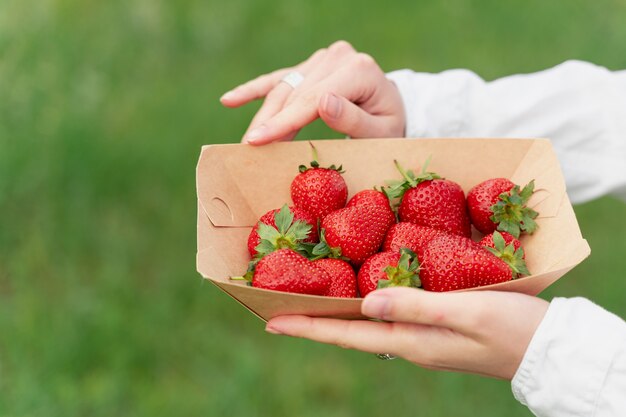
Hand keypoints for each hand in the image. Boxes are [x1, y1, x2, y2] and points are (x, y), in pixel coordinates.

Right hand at [220, 40, 405, 144]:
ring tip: (246, 141)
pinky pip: (280, 78)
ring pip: (283, 87)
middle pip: (294, 93)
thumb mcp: (383, 131)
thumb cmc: (390, 126)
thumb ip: (355, 119)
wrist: (393, 108)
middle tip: (247, 149)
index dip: (284, 122)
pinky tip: (229, 100)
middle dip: (270, 122)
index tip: (257, 141)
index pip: (313, 99)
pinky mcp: (312, 66)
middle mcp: (337, 57)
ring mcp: (323, 59)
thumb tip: (323, 102)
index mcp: (358, 69)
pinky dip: (255, 90)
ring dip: (263, 115)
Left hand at [265, 287, 548, 379]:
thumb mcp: (465, 312)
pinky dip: (366, 303)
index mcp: (410, 341)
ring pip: (367, 323)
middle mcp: (409, 341)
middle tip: (280, 306)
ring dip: (336, 312)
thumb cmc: (512, 328)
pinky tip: (363, 290)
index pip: (346, 334)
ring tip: (310, 298)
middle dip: (314, 319)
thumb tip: (365, 303)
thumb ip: (415, 305)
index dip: (308, 326)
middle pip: (349, 330)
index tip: (270, 319)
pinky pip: (390, 314)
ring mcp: (422, 336)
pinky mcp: (436, 326)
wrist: (548, 348)